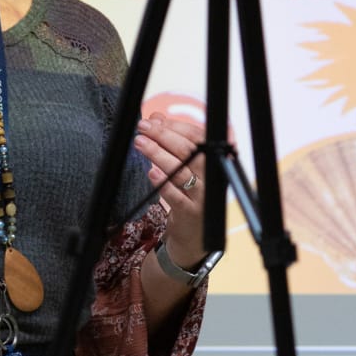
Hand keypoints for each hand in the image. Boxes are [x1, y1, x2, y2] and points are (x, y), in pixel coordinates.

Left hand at [134, 114, 205, 269]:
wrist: (196, 237)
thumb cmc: (191, 197)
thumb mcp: (187, 169)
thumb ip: (174, 143)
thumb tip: (156, 119)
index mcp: (214, 161)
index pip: (197, 137)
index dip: (175, 126)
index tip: (155, 120)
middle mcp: (213, 177)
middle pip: (189, 151)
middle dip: (163, 136)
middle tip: (143, 128)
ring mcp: (203, 197)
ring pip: (181, 171)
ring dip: (158, 154)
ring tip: (141, 144)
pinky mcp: (191, 214)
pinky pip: (176, 196)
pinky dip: (163, 183)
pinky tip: (152, 172)